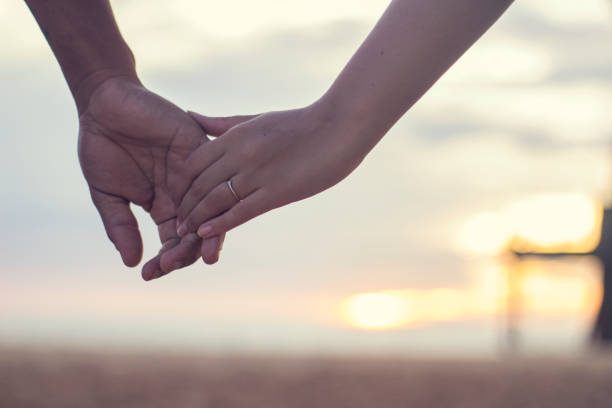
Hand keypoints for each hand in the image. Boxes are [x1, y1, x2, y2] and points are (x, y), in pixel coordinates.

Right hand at [78, 76, 224, 279]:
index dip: (165, 261)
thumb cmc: (102, 147)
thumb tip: (131, 262)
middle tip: (169, 264)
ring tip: (193, 253)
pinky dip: (210, 200)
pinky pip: (214, 177)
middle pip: (198, 233)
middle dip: (185, 254)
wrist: (106, 104)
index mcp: (164, 208)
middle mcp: (185, 195)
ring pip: (211, 211)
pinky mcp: (200, 149)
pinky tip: (199, 216)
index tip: (150, 273)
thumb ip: (121, 225)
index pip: (175, 243)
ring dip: (203, 235)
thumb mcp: (107, 193)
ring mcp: (195, 174)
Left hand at [175, 104, 367, 241]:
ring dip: (197, 219)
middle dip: (185, 206)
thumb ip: (222, 124)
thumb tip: (189, 115)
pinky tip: (205, 233)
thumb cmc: (299, 123)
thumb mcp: (257, 119)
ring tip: (185, 232)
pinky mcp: (277, 192)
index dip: (181, 183)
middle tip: (176, 222)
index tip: (176, 197)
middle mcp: (241, 155)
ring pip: (216, 200)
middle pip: (200, 185)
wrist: (339, 127)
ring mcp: (258, 174)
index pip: (194, 163)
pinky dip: (220, 224)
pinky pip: (241, 212)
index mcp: (236, 135)